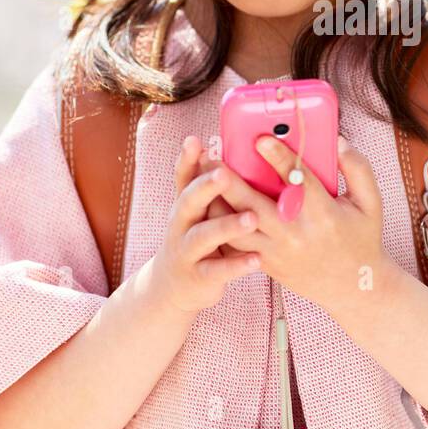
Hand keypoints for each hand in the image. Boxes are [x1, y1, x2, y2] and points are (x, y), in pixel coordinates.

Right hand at [145, 138, 263, 316]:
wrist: (171, 288)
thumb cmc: (196, 240)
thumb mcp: (199, 214)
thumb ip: (213, 190)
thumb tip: (230, 150)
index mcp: (185, 205)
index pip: (184, 177)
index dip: (187, 159)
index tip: (194, 140)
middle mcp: (181, 225)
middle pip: (189, 202)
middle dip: (206, 186)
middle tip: (224, 173)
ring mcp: (186, 251)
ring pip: (204, 236)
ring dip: (227, 226)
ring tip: (252, 218)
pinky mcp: (198, 276)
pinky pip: (217, 270)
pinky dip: (236, 265)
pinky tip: (256, 259)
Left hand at [211, 133, 388, 316]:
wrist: (353, 289)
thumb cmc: (362, 240)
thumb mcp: (371, 204)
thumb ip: (357, 169)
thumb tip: (336, 140)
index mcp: (323, 215)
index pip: (297, 182)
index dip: (278, 159)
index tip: (260, 138)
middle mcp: (296, 234)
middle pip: (255, 205)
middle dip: (229, 181)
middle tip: (210, 156)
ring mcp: (277, 251)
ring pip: (238, 227)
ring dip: (216, 203)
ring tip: (199, 178)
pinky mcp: (266, 263)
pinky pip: (236, 243)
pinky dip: (219, 224)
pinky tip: (206, 204)